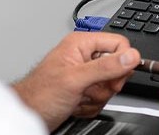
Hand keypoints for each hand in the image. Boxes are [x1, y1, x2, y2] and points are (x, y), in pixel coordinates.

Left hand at [11, 32, 140, 130]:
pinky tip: (75, 104)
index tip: (114, 77)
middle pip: (117, 68)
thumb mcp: (75, 78)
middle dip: (105, 85)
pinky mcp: (85, 90)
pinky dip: (91, 106)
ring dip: (96, 98)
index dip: (122, 62)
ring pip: (110, 86)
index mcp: (81, 44)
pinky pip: (102, 99)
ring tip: (77, 97)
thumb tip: (131, 56)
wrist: (28, 115)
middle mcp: (84, 57)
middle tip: (89, 88)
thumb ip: (105, 67)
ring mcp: (85, 75)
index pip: (119, 44)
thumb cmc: (39, 94)